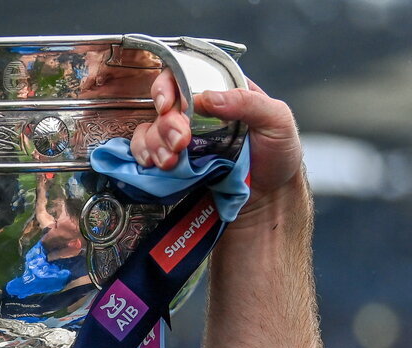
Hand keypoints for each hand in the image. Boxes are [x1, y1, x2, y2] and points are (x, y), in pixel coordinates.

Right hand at [129, 70, 304, 219]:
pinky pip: (146, 152)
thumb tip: (206, 97)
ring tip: (171, 162)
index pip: (184, 75)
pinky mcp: (173, 161)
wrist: (269, 198)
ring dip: (154, 145)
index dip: (168, 85)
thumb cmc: (277, 154)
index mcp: (220, 92)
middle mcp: (196, 112)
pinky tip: (154, 165)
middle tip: (180, 143)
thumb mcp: (276, 120)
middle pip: (163, 106)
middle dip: (166, 125)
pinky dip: (144, 156)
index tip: (169, 105)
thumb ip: (247, 103)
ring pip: (151, 130)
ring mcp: (182, 138)